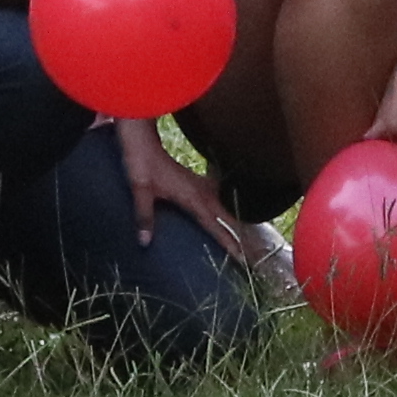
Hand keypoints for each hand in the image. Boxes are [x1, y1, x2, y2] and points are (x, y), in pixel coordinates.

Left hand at [122, 119, 260, 265]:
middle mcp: (201, 192)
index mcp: (192, 197)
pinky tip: (227, 215)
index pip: (216, 224)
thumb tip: (144, 243)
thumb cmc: (141, 163)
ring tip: (249, 240)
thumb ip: (144, 216)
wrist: (142, 139)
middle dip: (242, 236)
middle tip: (256, 254)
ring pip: (225, 208)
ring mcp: (200, 185)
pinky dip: (226, 212)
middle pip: (228, 218)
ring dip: (237, 223)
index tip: (243, 257)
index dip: (229, 241)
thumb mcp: (140, 190)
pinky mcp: (195, 183)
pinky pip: (217, 201)